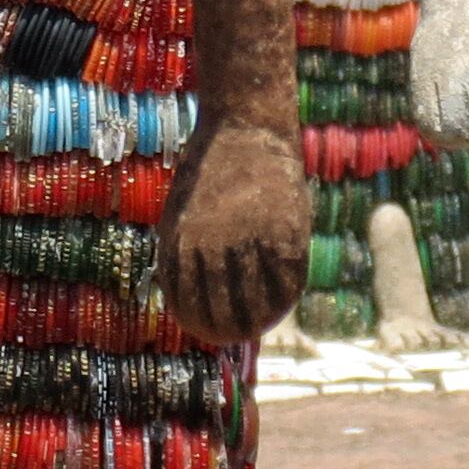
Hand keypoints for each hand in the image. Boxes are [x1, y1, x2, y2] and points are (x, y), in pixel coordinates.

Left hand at [158, 118, 307, 340]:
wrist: (243, 128)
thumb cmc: (210, 172)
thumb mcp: (184, 206)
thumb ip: (185, 246)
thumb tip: (184, 291)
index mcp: (182, 237)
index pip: (185, 295)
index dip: (195, 319)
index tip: (204, 332)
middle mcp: (214, 242)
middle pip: (220, 302)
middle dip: (225, 327)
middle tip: (233, 340)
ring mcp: (251, 236)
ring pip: (255, 295)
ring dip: (258, 318)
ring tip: (259, 329)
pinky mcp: (284, 229)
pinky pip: (286, 275)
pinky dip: (285, 293)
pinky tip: (286, 301)